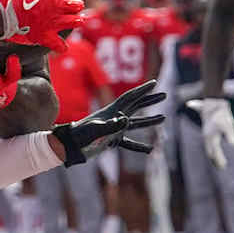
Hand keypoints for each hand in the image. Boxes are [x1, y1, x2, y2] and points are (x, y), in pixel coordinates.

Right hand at [0, 0, 82, 54]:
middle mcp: (57, 5)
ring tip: (75, 23)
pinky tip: (61, 46)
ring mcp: (54, 22)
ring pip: (75, 22)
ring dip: (75, 22)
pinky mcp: (46, 36)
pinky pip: (60, 44)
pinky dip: (61, 46)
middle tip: (72, 11)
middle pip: (76, 6)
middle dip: (75, 8)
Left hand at [51, 80, 166, 166]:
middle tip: (164, 94)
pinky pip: (129, 143)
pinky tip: (150, 150)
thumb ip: (110, 125)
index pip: (130, 98)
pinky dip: (139, 146)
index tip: (154, 83)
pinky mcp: (111, 140)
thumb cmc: (80, 136)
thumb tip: (125, 120)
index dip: (142, 90)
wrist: (69, 146)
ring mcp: (113, 129)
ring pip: (135, 123)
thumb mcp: (95, 130)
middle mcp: (114, 118)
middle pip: (136, 106)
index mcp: (111, 112)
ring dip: (149, 121)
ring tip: (163, 118)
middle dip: (150, 100)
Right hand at [195, 96, 233, 168]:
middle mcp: (207, 137)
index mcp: (211, 138)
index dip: (219, 160)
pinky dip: (213, 148)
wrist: (213, 102)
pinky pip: (210, 142)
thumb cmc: (221, 114)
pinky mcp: (209, 130)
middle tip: (222, 167)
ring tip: (218, 162)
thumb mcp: (228, 123)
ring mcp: (207, 133)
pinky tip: (216, 149)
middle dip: (215, 159)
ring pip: (209, 147)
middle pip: (210, 151)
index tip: (223, 167)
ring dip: (213, 155)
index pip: (214, 152)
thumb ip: (231, 134)